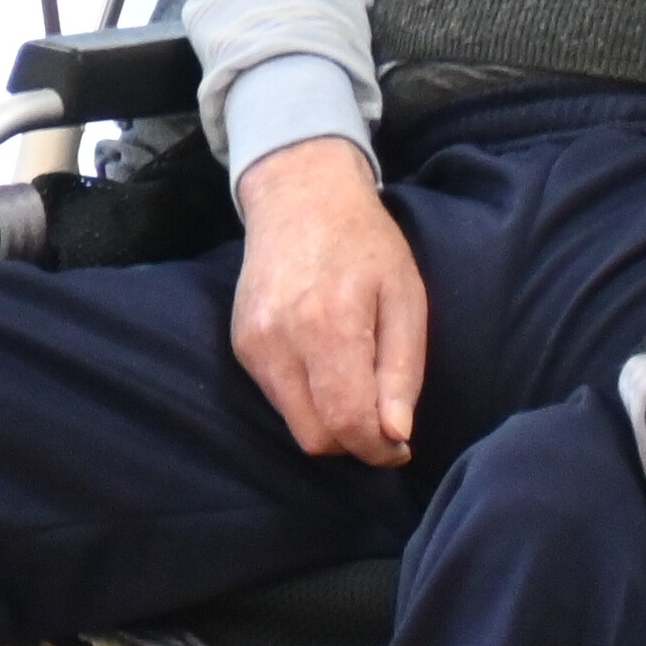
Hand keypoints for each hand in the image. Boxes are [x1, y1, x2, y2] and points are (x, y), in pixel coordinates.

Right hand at [229, 138, 430, 464]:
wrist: (299, 196)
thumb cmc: (366, 244)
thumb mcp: (406, 299)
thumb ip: (402, 372)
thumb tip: (395, 435)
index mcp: (327, 327)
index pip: (348, 423)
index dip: (380, 449)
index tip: (401, 443)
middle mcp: (279, 341)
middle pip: (315, 436)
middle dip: (353, 441)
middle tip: (382, 419)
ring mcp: (251, 343)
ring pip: (293, 423)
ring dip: (329, 421)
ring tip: (355, 383)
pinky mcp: (240, 343)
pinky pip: (277, 398)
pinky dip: (306, 399)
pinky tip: (325, 364)